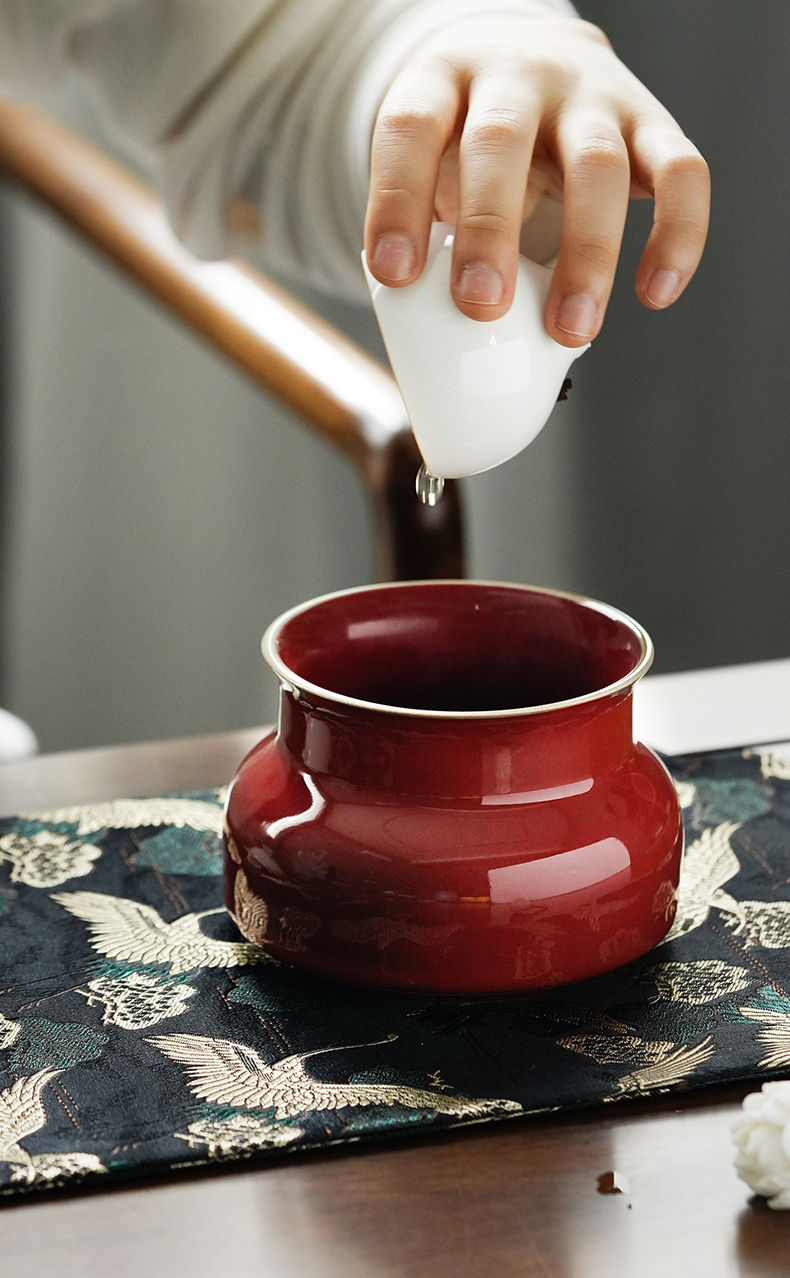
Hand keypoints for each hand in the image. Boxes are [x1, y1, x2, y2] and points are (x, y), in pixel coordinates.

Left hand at [364, 14, 709, 344]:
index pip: (411, 129)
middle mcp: (519, 77)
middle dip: (489, 229)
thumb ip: (423, 228)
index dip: (398, 201)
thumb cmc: (469, 140)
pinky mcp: (654, 122)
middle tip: (481, 306)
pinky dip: (678, 235)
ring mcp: (591, 96)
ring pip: (597, 165)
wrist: (533, 55)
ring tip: (568, 331)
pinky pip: (682, 174)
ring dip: (586, 255)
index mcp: (444, 82)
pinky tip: (655, 294)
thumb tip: (423, 346)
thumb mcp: (430, 160)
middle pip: (501, 141)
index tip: (395, 275)